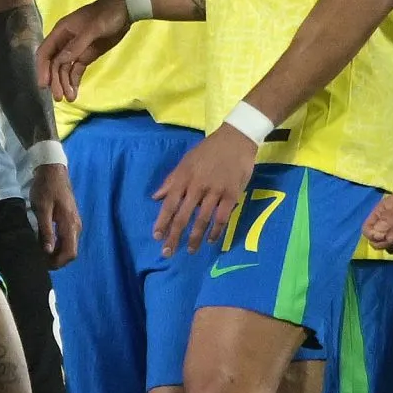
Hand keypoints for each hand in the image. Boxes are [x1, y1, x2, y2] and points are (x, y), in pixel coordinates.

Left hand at [28, 161, 81, 267]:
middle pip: (70, 252)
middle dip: (57, 260)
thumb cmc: (46, 188)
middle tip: (39, 260)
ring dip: (57, 253)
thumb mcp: (42, 209)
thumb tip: (48, 251)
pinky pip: (67, 239)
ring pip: (69, 246)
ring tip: (40, 253)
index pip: (70, 253)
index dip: (58, 262)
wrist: (53, 170)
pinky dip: (58, 245)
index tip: (43, 264)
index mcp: (70, 224)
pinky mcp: (70, 220)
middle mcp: (76, 226)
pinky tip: (45, 244)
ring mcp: (75, 223)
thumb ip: (46, 231)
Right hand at [36, 0, 133, 101]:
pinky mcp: (86, 55)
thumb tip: (61, 61)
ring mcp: (75, 50)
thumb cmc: (106, 15)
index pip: (45, 52)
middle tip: (59, 97)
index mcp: (61, 31)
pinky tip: (74, 93)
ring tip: (69, 98)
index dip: (42, 68)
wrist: (125, 11)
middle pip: (54, 64)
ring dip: (64, 83)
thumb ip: (77, 45)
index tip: (44, 84)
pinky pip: (76, 70)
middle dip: (55, 80)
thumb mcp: (92, 28)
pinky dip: (74, 81)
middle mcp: (64, 42)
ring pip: (64, 69)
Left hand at [153, 126, 256, 255]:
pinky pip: (222, 217)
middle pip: (183, 216)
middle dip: (174, 236)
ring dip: (195, 237)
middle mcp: (197, 187)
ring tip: (190, 250)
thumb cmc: (208, 150)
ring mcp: (215, 191)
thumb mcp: (186, 161)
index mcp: (184, 178)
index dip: (162, 222)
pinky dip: (216, 230)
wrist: (236, 139)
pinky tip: (211, 240)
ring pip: (202, 220)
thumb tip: (156, 197)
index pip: (169, 204)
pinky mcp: (232, 195)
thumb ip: (171, 180)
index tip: (157, 237)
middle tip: (168, 253)